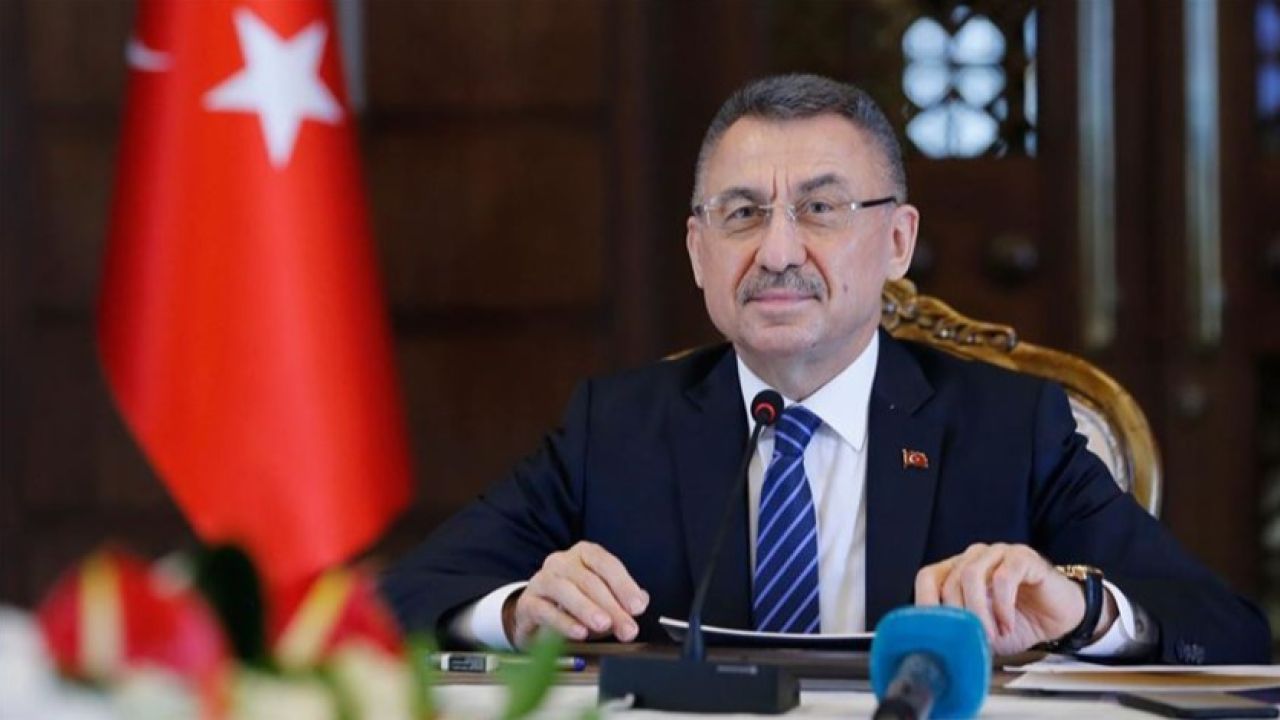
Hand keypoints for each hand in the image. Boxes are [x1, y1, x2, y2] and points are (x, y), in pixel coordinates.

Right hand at [502, 541, 649, 648]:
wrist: (536, 614)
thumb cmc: (574, 604)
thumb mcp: (603, 600)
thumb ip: (622, 600)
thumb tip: (641, 601)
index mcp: (584, 554)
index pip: (606, 564)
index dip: (624, 585)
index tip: (638, 607)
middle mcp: (561, 562)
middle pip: (589, 580)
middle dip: (612, 606)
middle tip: (627, 628)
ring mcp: (542, 580)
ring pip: (565, 589)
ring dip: (587, 609)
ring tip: (604, 625)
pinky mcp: (528, 603)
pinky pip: (545, 610)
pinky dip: (564, 622)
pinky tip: (579, 633)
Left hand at [913, 543, 1116, 654]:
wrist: (1059, 619)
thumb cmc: (1019, 623)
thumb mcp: (983, 633)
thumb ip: (960, 632)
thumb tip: (937, 645)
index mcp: (958, 571)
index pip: (928, 578)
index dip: (925, 602)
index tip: (933, 630)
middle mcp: (974, 558)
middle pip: (950, 581)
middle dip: (960, 616)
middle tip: (975, 639)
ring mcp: (998, 553)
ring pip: (971, 575)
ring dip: (979, 611)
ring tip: (993, 633)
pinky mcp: (1022, 556)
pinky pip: (1004, 576)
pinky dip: (1002, 605)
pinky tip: (1007, 623)